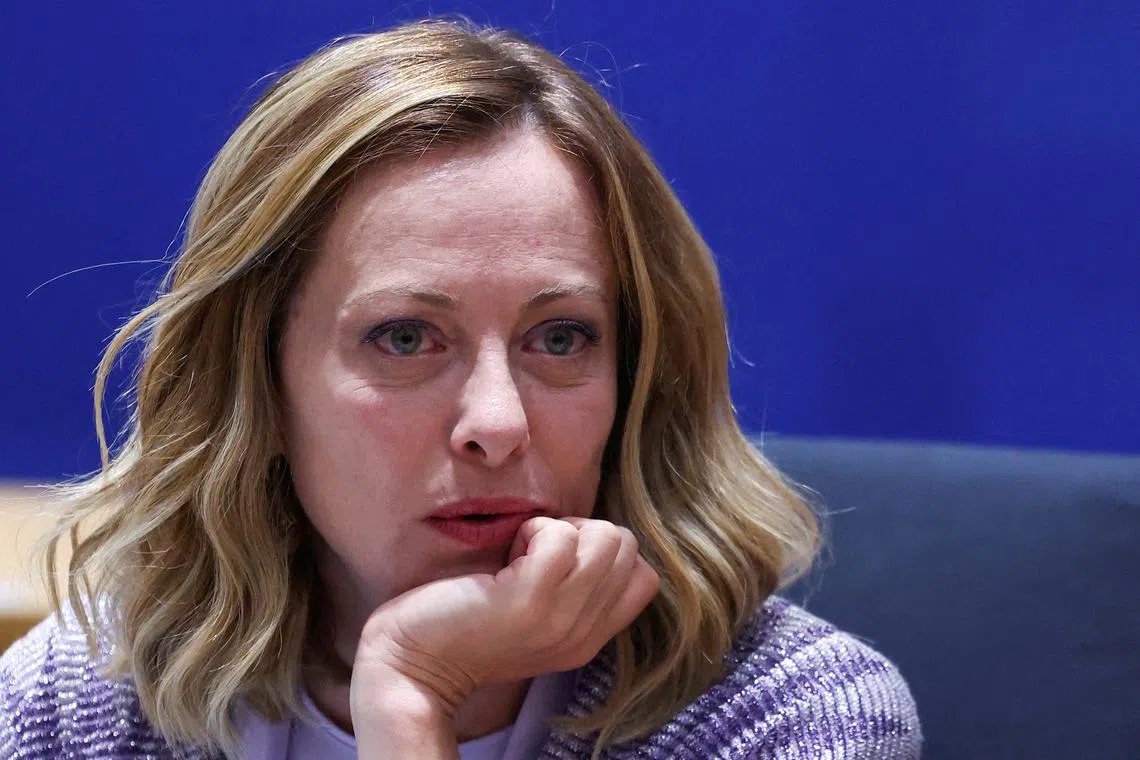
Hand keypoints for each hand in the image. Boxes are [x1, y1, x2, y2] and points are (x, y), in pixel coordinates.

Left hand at [350, 516, 659, 717]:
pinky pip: (561, 537)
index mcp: (589, 638)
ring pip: (606, 537)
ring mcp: (559, 619)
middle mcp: (583, 634)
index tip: (558, 561)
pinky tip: (507, 554)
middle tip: (535, 554)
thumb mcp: (538, 615)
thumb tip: (596, 537)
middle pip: (627, 547)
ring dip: (559, 529)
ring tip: (521, 554)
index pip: (645, 577)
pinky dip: (534, 529)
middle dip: (582, 531)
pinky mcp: (528, 600)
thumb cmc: (466, 623)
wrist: (412, 661)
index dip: (606, 552)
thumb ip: (575, 591)